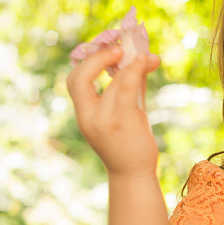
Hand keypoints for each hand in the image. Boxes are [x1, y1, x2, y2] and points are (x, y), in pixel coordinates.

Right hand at [66, 46, 161, 178]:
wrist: (132, 175)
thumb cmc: (127, 143)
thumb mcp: (123, 112)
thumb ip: (127, 86)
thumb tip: (142, 56)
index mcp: (84, 114)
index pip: (75, 80)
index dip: (89, 61)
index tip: (110, 50)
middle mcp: (88, 117)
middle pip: (80, 78)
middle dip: (98, 57)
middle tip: (120, 49)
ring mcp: (105, 120)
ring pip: (114, 82)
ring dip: (131, 63)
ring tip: (147, 57)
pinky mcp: (124, 122)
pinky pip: (128, 89)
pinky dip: (137, 71)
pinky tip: (148, 62)